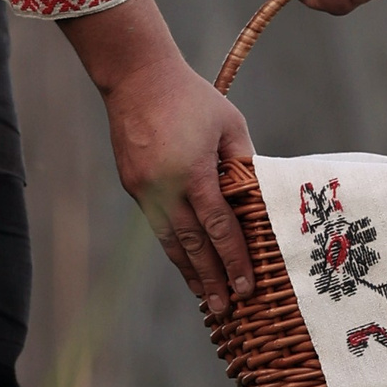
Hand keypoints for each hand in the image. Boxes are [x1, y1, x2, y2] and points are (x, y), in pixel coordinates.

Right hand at [60, 0, 256, 315]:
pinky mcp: (132, 185)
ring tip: (204, 296)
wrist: (136, 77)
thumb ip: (242, 164)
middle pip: (191, 246)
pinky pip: (157, 223)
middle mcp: (165, 188)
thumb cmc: (192, 97)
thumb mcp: (229, 125)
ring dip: (187, 271)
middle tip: (225, 309)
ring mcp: (144, 190)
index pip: (218, 229)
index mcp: (193, 174)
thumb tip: (254, 200)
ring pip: (169, 240)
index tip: (245, 287)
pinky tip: (184, 260)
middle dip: (210, 279)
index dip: (233, 260)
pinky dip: (172, 246)